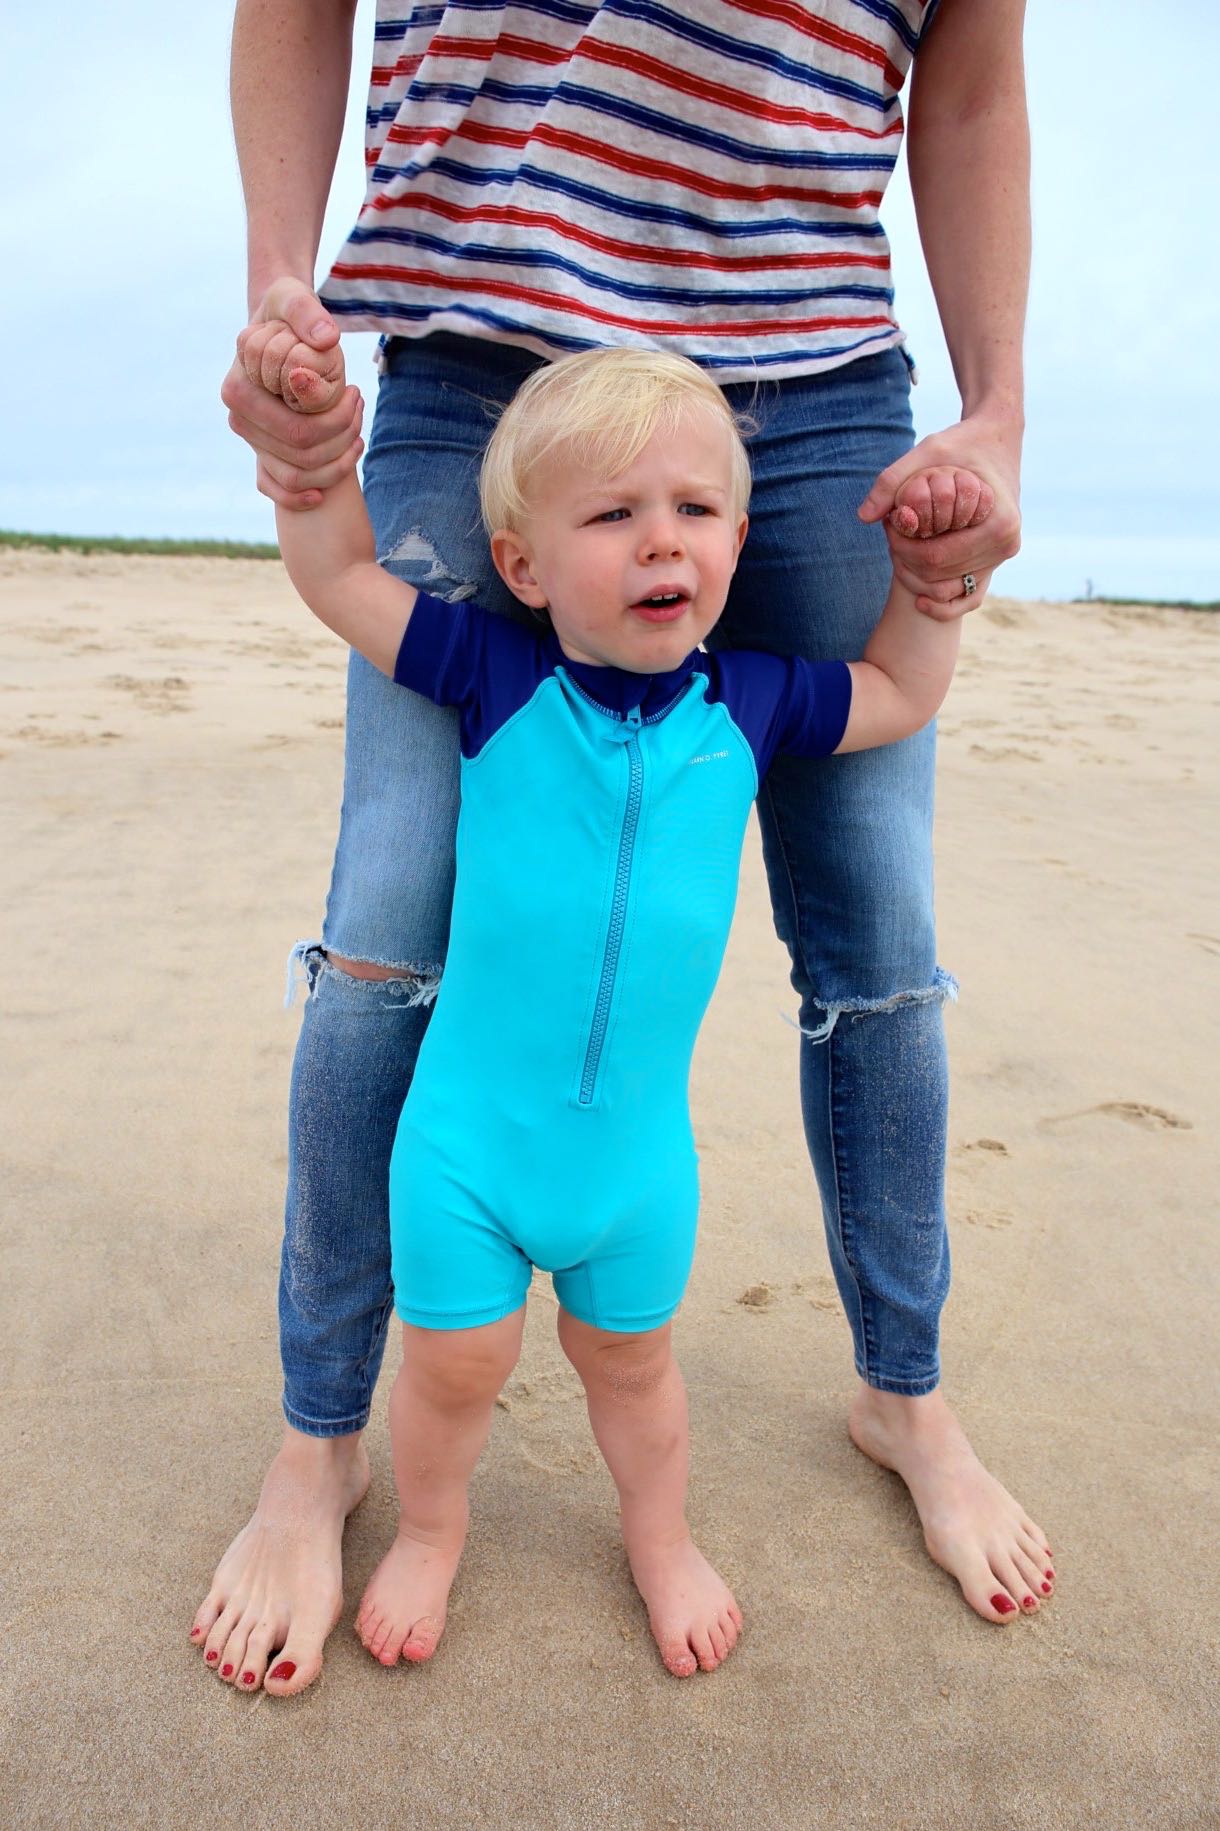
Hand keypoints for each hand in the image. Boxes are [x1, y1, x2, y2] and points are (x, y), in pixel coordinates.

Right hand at [221, 277, 364, 511]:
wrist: (278, 327)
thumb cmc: (288, 312)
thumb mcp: (294, 298)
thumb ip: (306, 312)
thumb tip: (325, 339)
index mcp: (239, 389)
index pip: (297, 427)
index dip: (336, 418)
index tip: (355, 392)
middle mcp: (239, 419)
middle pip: (301, 453)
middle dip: (341, 436)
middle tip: (360, 405)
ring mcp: (250, 439)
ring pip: (297, 476)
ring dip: (337, 461)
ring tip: (357, 430)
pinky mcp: (260, 454)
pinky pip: (277, 490)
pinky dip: (303, 496)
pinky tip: (327, 490)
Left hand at [858, 418, 1022, 619]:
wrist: (996, 439)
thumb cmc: (961, 444)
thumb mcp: (926, 452)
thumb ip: (891, 481)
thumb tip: (864, 517)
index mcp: (998, 522)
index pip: (935, 558)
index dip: (903, 550)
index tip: (888, 528)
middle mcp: (1007, 545)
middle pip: (940, 576)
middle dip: (907, 563)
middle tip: (889, 538)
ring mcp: (1003, 556)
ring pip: (949, 589)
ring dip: (918, 577)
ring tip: (900, 548)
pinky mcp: (996, 562)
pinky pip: (969, 598)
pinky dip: (943, 605)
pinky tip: (919, 600)